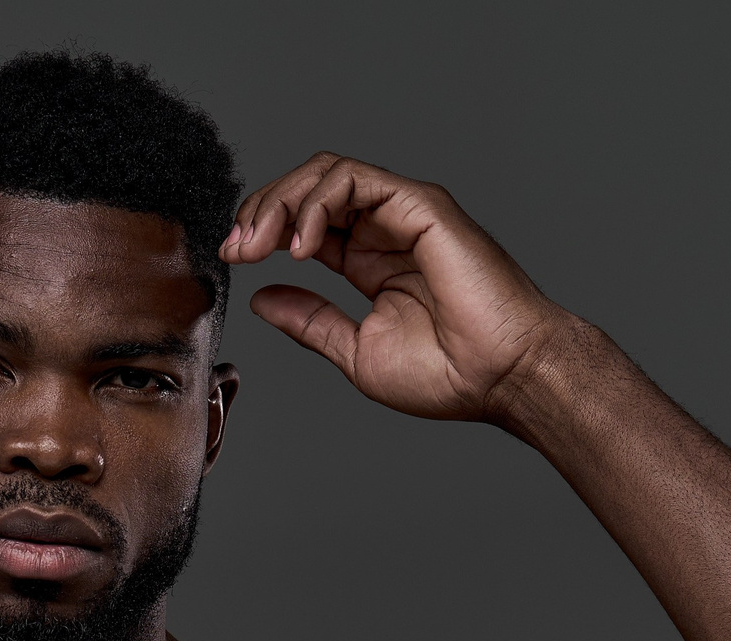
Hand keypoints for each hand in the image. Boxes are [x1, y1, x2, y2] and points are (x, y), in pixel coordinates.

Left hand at [221, 157, 571, 421]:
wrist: (498, 377)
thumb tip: (261, 297)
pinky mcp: (420, 204)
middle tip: (236, 246)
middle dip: (262, 210)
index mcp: (369, 260)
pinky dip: (318, 203)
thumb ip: (310, 320)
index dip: (263, 231)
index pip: (305, 222)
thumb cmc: (446, 374)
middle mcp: (384, 229)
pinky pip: (356, 179)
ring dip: (282, 201)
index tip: (232, 257)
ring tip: (259, 243)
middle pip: (308, 189)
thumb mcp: (355, 351)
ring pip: (327, 173)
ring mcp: (403, 212)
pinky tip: (301, 245)